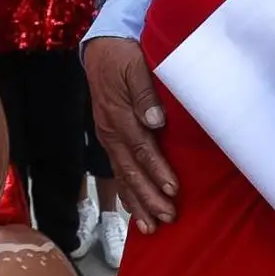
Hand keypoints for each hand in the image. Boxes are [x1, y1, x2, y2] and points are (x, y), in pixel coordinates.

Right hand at [84, 38, 178, 228]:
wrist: (100, 48)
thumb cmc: (123, 55)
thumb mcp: (135, 64)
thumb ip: (145, 92)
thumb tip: (155, 120)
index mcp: (118, 115)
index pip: (141, 147)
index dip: (157, 169)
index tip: (173, 188)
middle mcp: (110, 131)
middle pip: (130, 170)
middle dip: (148, 196)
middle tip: (168, 217)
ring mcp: (107, 137)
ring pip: (122, 176)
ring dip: (136, 202)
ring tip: (150, 227)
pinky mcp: (109, 139)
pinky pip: (117, 171)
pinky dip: (125, 193)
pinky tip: (134, 211)